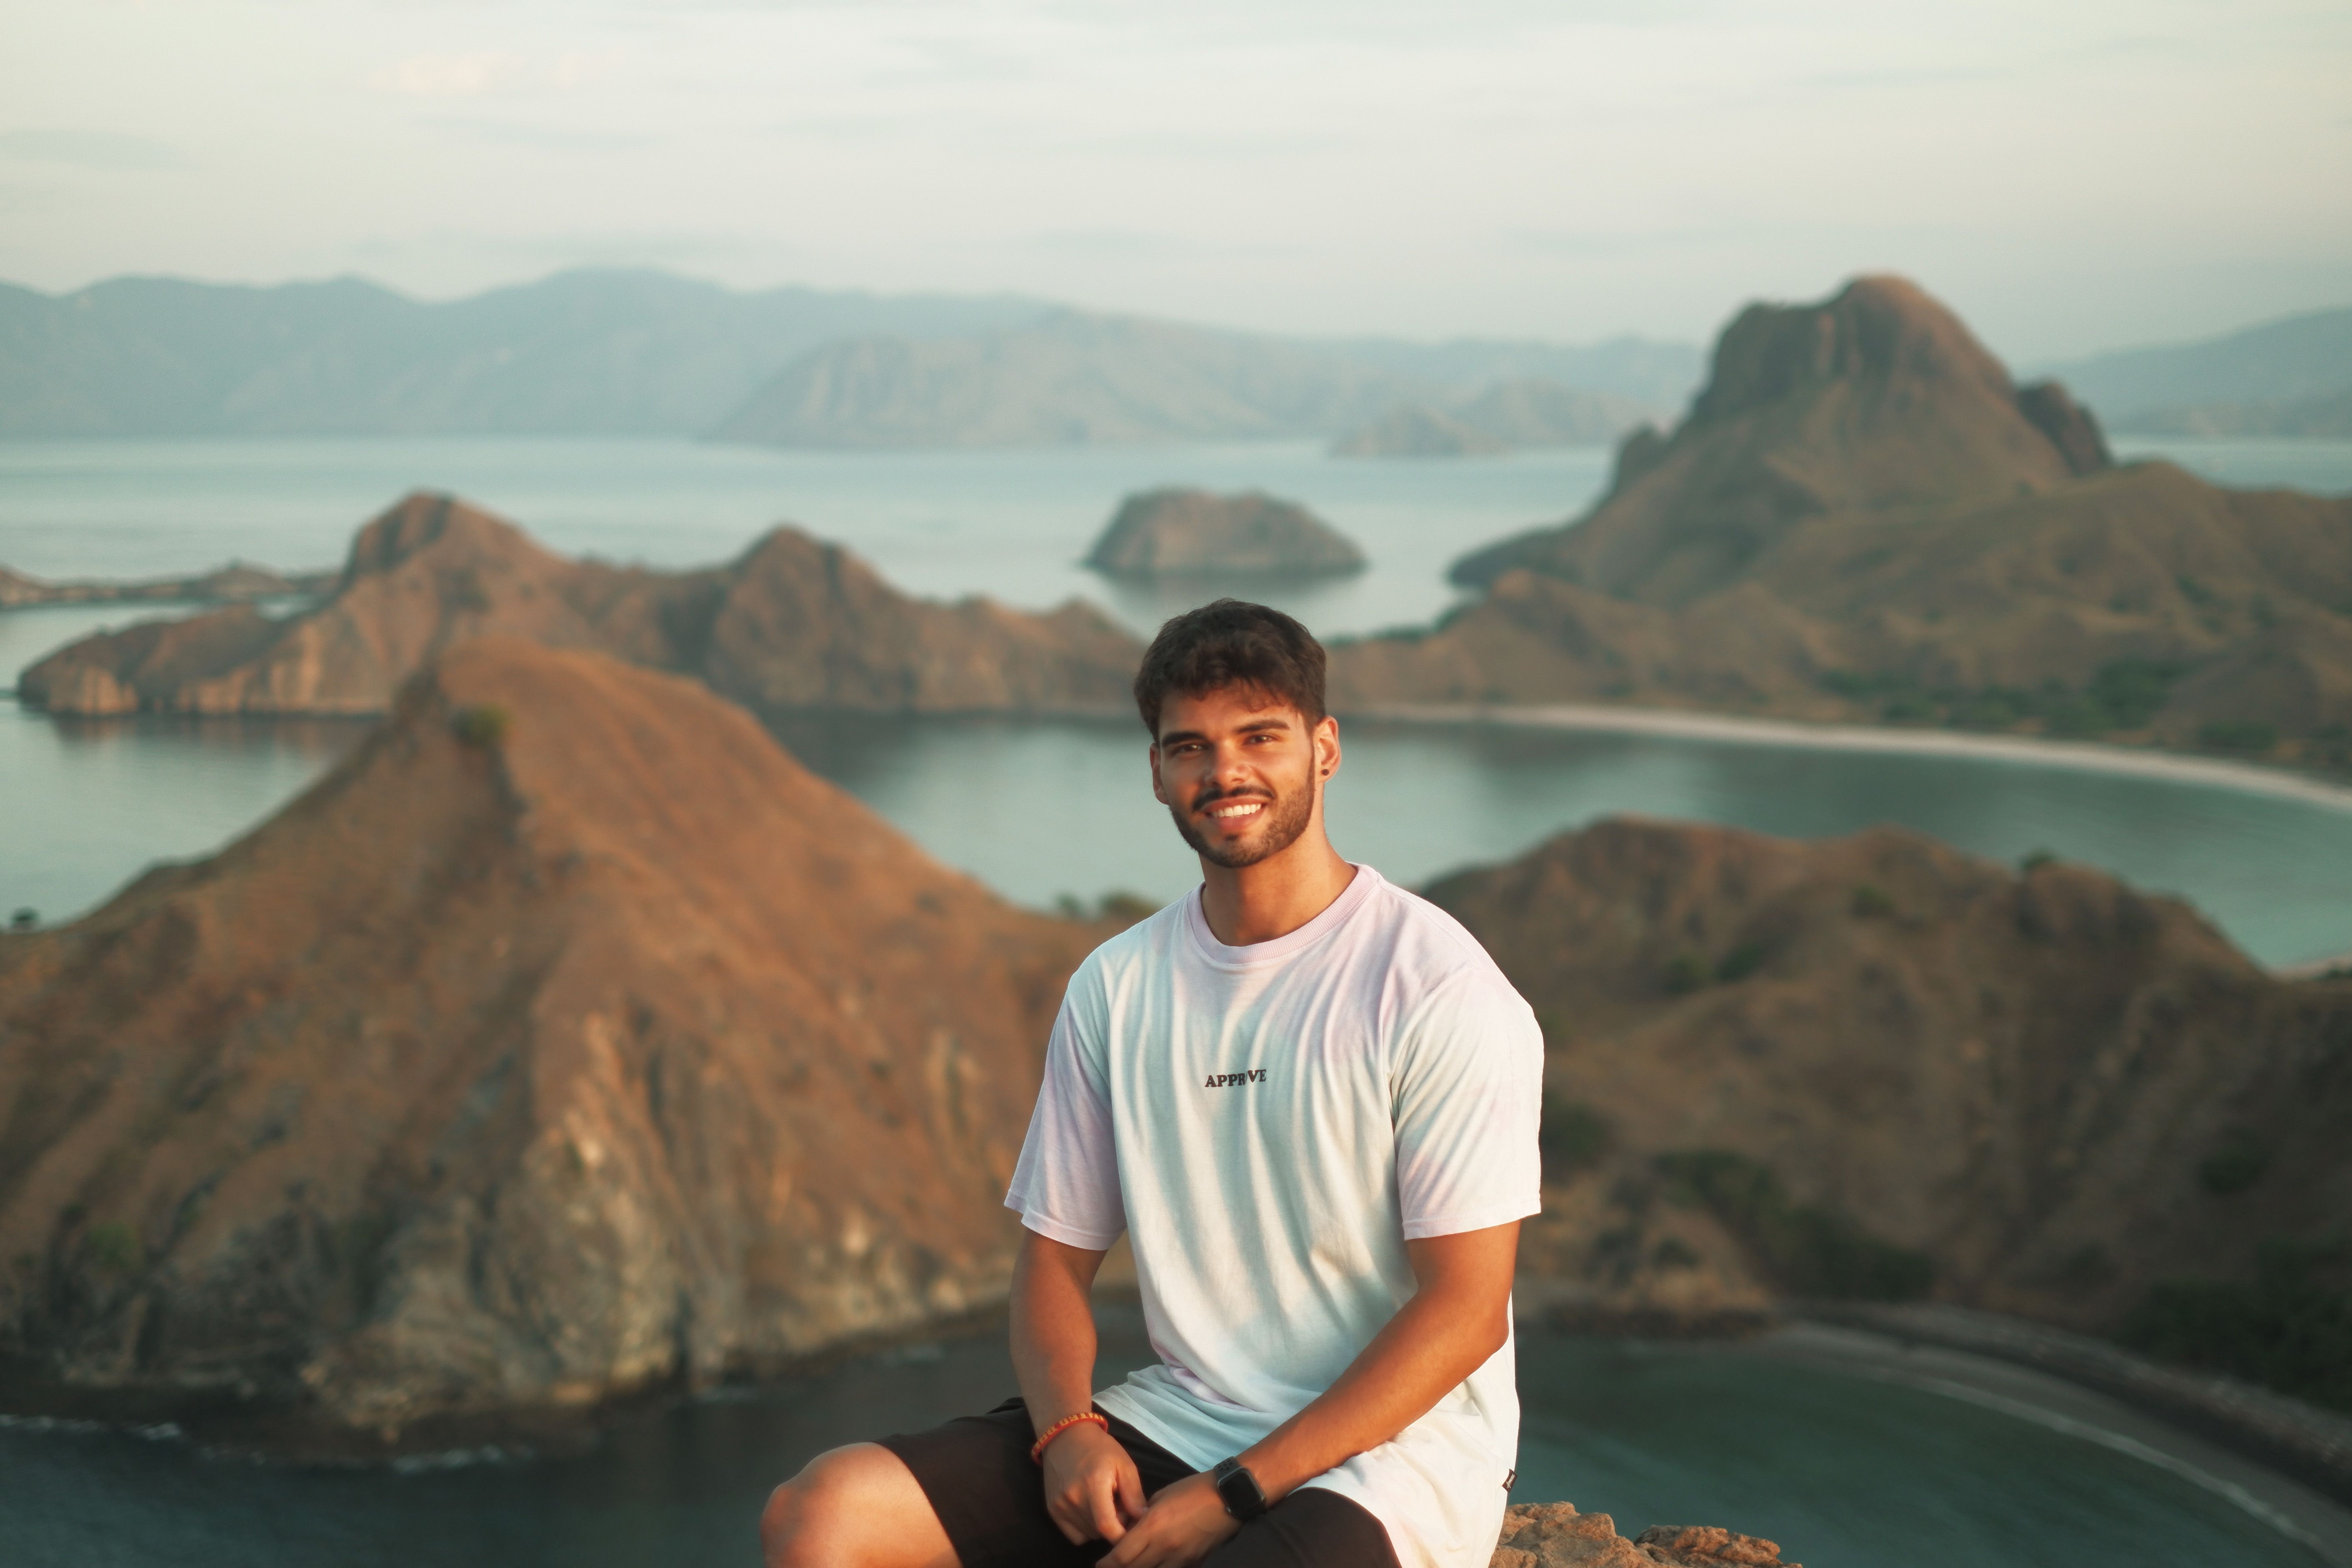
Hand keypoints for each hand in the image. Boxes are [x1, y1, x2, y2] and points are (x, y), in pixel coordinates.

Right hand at [1040, 1420, 1144, 1544]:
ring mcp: (1059, 1506)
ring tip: (1104, 1505)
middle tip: (1119, 1506)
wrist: (1065, 1435)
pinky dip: (1086, 1529)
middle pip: (1099, 1532)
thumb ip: (1134, 1495)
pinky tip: (1090, 1511)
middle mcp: (1073, 1498)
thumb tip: (1143, 1519)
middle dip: (1114, 1526)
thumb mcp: (1124, 1465)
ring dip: (1100, 1527)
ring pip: (1088, 1535)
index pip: (1107, 1526)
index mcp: (1093, 1484)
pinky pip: (1074, 1535)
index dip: (1122, 1534)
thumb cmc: (1100, 1448)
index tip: (1132, 1528)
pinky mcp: (1052, 1510)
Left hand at [1101, 1471, 1241, 1566]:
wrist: (1228, 1497)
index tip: (1099, 1563)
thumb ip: (1143, 1515)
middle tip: (1109, 1566)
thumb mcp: (1161, 1497)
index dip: (1107, 1563)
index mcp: (1153, 1527)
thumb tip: (1130, 1529)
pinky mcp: (1193, 1563)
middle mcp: (1164, 1547)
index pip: (1121, 1556)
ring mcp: (1180, 1558)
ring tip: (1131, 1564)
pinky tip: (1153, 1562)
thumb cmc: (1192, 1490)